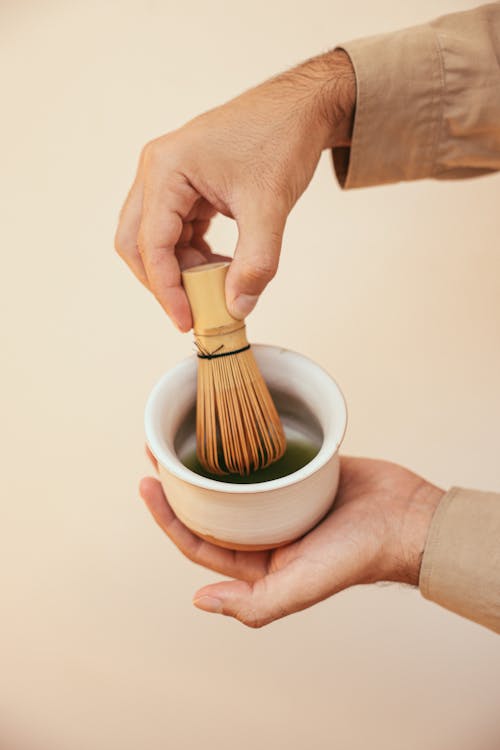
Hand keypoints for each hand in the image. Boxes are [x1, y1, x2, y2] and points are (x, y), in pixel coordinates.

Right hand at [115, 50, 354, 330]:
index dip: (167, 289)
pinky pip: (175, 229)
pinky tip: (219, 266)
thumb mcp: (269, 207)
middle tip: (191, 311)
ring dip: (181, 269)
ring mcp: (168, 176)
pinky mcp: (184, 184)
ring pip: (155, 239)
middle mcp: (157, 170)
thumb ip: (255, 264)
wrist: (300, 108)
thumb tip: (237, 309)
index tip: (187, 321)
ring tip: (216, 287)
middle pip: (137, 242)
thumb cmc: (281, 139)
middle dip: (163, 281)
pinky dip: (192, 254)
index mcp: (166, 170)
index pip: (152, 244)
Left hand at [139, 453, 443, 627]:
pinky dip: (241, 446)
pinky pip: (261, 459)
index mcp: (259, 563)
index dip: (168, 517)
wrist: (406, 517)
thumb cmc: (357, 555)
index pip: (199, 542)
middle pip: (209, 509)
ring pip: (231, 482)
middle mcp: (265, 533)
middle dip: (178, 484)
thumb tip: (199, 602)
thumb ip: (256, 603)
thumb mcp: (304, 585)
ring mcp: (281, 501)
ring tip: (178, 436)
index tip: (147, 483)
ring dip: (204, 463)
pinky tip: (225, 428)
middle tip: (153, 452)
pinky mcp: (298, 473)